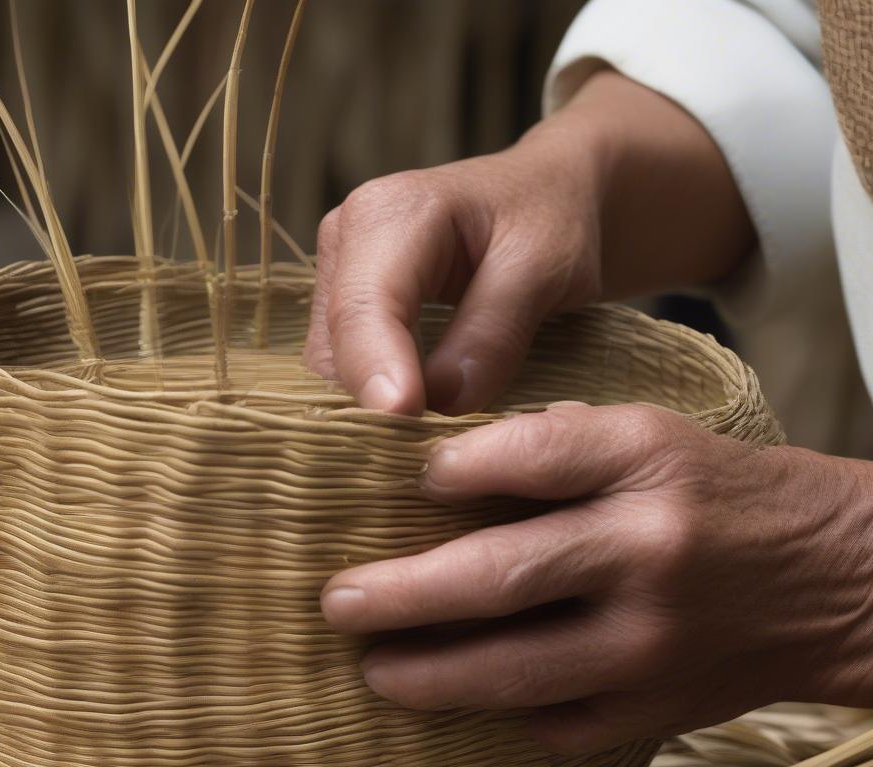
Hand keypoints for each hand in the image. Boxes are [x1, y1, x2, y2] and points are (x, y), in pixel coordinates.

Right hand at [304, 71, 754, 415]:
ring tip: (429, 438)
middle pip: (335, 347)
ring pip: (332, 369)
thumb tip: (442, 401)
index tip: (405, 420)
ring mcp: (338, 275)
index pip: (364, 308)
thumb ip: (493, 331)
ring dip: (374, 408)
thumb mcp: (543, 267)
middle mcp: (345, 239)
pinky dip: (379, 401)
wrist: (549, 199)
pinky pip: (346, 371)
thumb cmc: (553, 221)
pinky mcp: (345, 308)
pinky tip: (419, 420)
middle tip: (432, 448)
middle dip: (374, 402)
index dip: (378, 372)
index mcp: (389, 214)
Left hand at [321, 403, 872, 752]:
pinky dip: (503, 712)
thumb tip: (445, 475)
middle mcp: (648, 551)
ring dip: (430, 677)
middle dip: (403, 595)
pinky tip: (465, 699)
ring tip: (374, 673)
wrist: (836, 581)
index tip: (403, 481)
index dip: (449, 468)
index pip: (528, 453)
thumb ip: (559, 447)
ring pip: (515, 671)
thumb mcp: (655, 438)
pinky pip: (556, 722)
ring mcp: (651, 643)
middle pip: (500, 576)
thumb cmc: (724, 496)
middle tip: (338, 605)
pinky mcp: (656, 710)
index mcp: (647, 461)